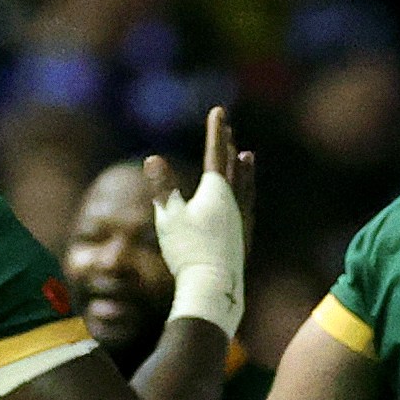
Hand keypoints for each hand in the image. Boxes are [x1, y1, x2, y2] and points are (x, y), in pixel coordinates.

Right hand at [146, 108, 255, 330]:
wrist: (213, 288)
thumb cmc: (188, 251)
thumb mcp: (169, 216)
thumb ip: (163, 187)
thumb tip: (153, 158)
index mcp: (217, 192)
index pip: (216, 154)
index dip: (216, 131)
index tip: (219, 111)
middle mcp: (234, 203)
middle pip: (231, 168)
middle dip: (228, 146)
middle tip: (229, 128)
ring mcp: (241, 222)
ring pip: (244, 188)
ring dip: (243, 170)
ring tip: (246, 157)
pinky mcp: (243, 240)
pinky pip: (246, 209)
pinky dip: (245, 196)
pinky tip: (245, 202)